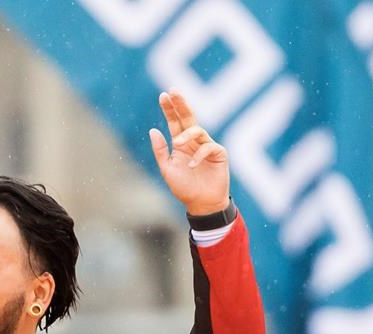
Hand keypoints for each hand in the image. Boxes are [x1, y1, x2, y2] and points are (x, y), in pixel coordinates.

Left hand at [149, 90, 229, 215]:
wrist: (201, 203)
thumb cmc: (184, 187)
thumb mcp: (167, 168)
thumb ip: (160, 150)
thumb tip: (153, 130)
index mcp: (181, 143)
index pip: (175, 122)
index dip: (169, 109)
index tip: (163, 94)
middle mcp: (194, 141)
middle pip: (188, 117)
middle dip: (180, 104)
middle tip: (173, 90)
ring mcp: (207, 146)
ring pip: (198, 130)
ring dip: (187, 134)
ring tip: (177, 143)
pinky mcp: (219, 154)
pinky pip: (209, 147)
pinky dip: (199, 154)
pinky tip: (192, 165)